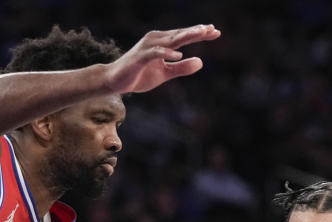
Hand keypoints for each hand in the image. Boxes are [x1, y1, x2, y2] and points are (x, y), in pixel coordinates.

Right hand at [105, 25, 220, 93]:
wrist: (115, 81)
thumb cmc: (140, 75)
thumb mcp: (165, 74)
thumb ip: (182, 68)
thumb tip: (201, 62)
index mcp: (163, 43)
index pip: (184, 36)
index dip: (200, 34)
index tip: (216, 32)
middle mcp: (156, 40)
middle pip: (180, 34)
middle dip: (197, 32)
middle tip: (213, 30)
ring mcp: (148, 47)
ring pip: (171, 40)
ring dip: (186, 36)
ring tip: (201, 34)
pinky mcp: (140, 57)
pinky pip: (156, 53)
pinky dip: (167, 53)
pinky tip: (178, 55)